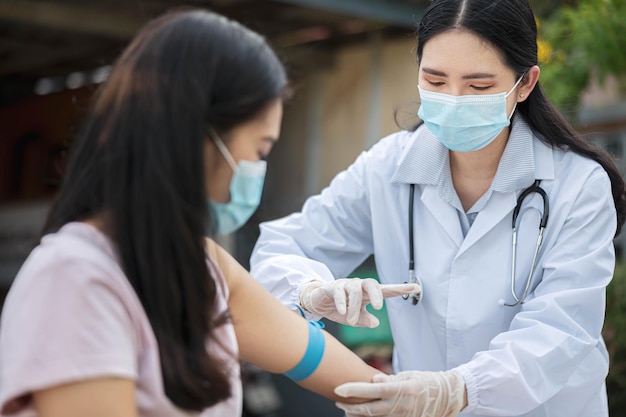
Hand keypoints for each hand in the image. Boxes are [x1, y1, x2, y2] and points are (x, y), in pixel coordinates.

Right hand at [299, 278, 419, 326]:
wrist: (318, 302)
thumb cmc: (341, 310)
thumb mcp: (354, 319)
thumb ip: (365, 320)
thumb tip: (375, 323)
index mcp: (367, 294)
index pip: (386, 290)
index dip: (400, 290)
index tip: (416, 288)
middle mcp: (358, 286)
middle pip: (372, 283)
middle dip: (377, 294)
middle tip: (378, 307)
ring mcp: (345, 285)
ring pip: (354, 291)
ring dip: (354, 307)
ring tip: (352, 321)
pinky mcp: (332, 287)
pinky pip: (339, 291)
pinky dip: (342, 302)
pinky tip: (343, 311)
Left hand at [334, 370, 465, 416]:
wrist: (449, 396)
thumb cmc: (427, 381)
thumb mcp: (409, 376)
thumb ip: (390, 381)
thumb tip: (373, 381)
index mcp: (402, 389)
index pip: (372, 390)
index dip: (354, 390)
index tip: (338, 389)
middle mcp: (402, 405)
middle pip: (370, 409)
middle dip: (351, 407)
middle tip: (338, 402)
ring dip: (360, 414)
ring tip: (349, 408)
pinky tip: (365, 413)